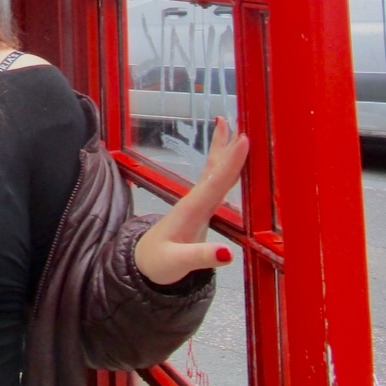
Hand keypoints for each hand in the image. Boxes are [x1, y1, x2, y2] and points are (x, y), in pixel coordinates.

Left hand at [133, 117, 249, 285]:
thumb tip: (228, 253)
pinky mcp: (199, 210)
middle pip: (213, 170)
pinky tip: (230, 162)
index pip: (214, 182)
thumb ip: (200, 257)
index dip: (230, 162)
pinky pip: (215, 184)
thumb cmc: (158, 263)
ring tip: (233, 128)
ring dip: (224, 152)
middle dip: (225, 147)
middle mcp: (194, 202)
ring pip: (213, 173)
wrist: (142, 264)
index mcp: (191, 210)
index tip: (243, 140)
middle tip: (237, 121)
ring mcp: (196, 204)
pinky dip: (224, 169)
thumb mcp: (177, 263)